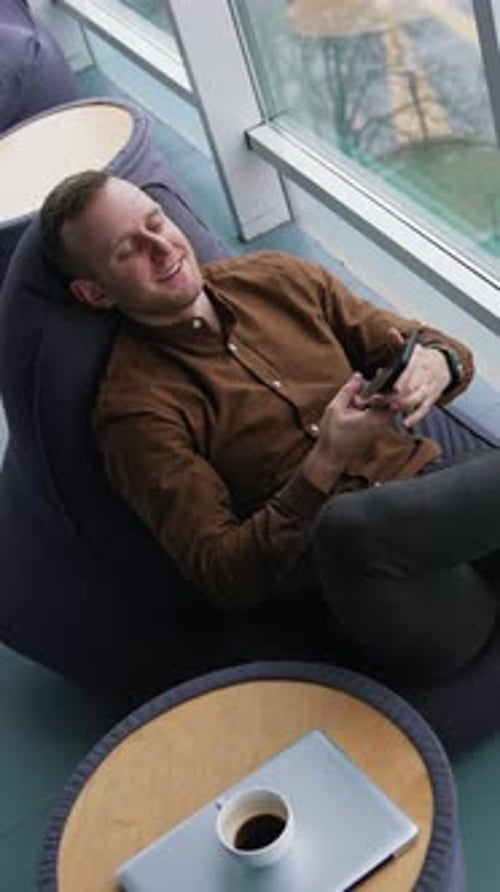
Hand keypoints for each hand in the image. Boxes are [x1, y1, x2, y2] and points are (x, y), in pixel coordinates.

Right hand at [303, 373, 395, 490]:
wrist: (332, 458)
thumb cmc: (332, 435)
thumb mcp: (335, 409)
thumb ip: (347, 392)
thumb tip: (358, 376)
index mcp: (374, 419)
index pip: (392, 398)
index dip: (390, 384)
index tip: (383, 373)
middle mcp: (381, 425)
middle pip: (393, 403)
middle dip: (386, 391)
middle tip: (378, 380)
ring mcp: (380, 430)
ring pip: (388, 410)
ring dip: (380, 400)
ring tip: (363, 395)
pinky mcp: (376, 433)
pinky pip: (382, 417)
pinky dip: (375, 409)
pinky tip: (359, 405)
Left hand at [385, 328, 450, 427]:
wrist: (443, 365)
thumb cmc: (419, 359)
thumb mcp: (409, 349)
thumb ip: (397, 343)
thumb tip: (391, 332)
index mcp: (418, 362)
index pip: (410, 372)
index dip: (403, 380)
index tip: (394, 387)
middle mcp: (424, 377)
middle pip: (411, 388)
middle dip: (396, 395)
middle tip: (380, 400)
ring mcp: (428, 389)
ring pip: (417, 400)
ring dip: (404, 406)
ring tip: (391, 409)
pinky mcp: (430, 400)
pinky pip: (423, 411)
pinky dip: (415, 418)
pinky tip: (406, 423)